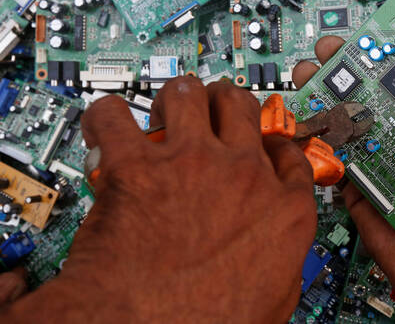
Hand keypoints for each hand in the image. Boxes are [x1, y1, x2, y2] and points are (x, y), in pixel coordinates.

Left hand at [0, 77, 316, 323]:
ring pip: (188, 93)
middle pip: (241, 107)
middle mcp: (242, 174)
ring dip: (175, 97)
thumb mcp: (274, 301)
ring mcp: (191, 162)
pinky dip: (106, 117)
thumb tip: (280, 259)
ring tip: (162, 110)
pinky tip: (105, 126)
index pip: (289, 155)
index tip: (261, 142)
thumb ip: (283, 263)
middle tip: (210, 109)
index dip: (273, 142)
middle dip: (225, 102)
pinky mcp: (136, 165)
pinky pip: (115, 116)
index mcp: (282, 209)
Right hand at [294, 37, 394, 320]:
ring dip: (327, 92)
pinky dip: (318, 137)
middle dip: (351, 65)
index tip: (384, 35)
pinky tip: (304, 118)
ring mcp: (382, 156)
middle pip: (379, 91)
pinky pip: (336, 156)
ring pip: (351, 116)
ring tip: (309, 74)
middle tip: (332, 48)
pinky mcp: (359, 181)